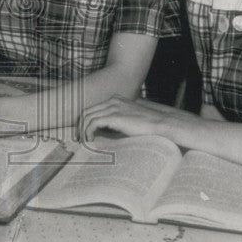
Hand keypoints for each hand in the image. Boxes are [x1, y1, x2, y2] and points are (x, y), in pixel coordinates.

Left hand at [80, 96, 198, 141]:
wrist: (162, 125)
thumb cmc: (149, 126)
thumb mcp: (130, 121)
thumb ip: (118, 122)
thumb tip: (104, 133)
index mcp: (116, 100)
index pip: (93, 108)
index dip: (85, 121)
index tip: (83, 133)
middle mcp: (113, 100)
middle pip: (87, 111)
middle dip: (80, 125)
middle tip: (79, 138)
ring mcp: (113, 107)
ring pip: (87, 116)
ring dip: (82, 129)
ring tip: (84, 141)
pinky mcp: (114, 116)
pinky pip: (93, 123)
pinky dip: (88, 131)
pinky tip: (90, 140)